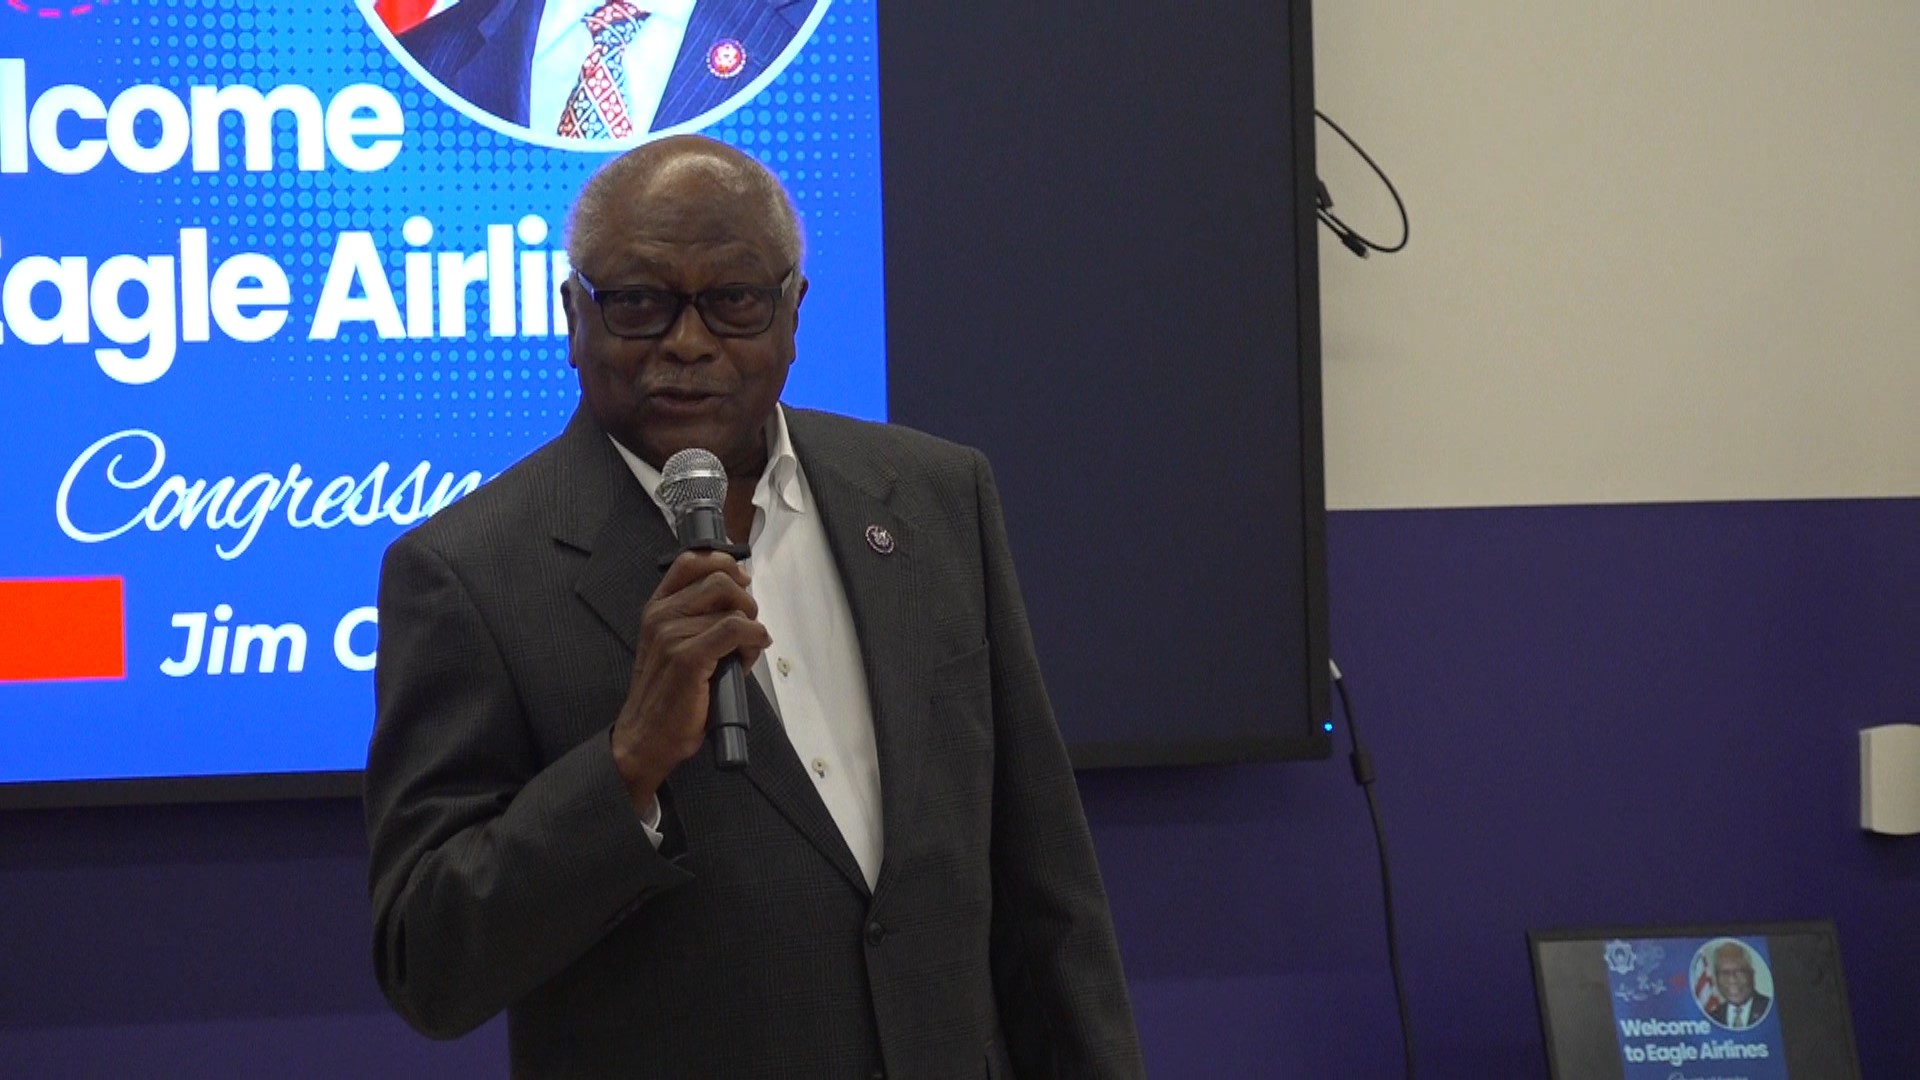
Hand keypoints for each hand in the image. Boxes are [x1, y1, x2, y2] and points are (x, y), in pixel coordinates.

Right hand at [611, 550, 769, 806]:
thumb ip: (699, 619)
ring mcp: (672, 635)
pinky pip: (735, 630)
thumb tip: (742, 599)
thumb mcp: (674, 646)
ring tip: (745, 653)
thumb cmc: (667, 695)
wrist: (646, 737)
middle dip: (746, 601)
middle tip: (749, 626)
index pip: (691, 561)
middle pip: (720, 580)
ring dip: (752, 629)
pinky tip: (751, 654)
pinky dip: (754, 639)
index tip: (741, 581)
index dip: (724, 563)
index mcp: (657, 608)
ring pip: (733, 609)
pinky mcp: (688, 657)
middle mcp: (661, 615)